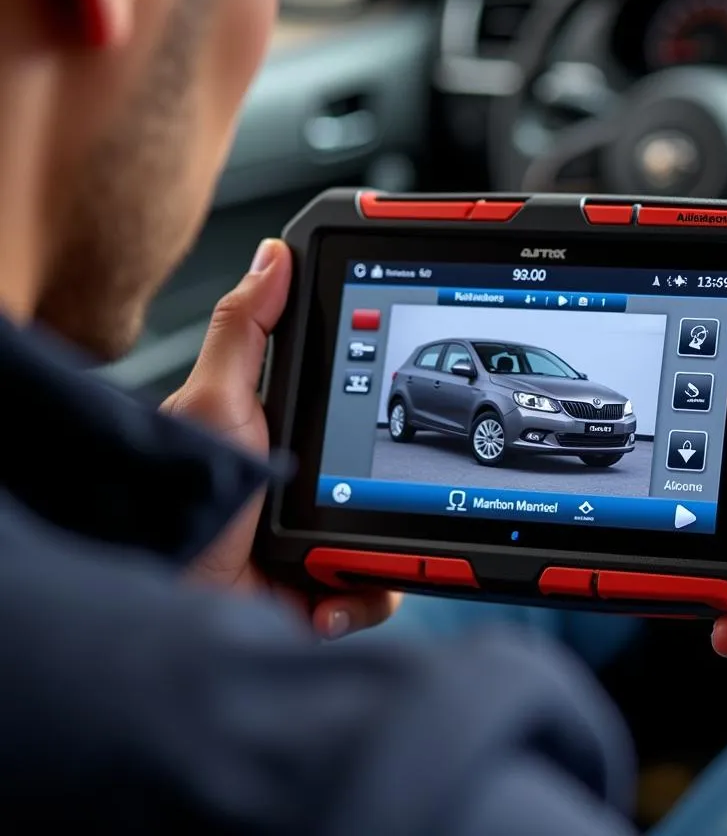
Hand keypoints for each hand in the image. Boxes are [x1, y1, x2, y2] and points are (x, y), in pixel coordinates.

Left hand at [163, 239, 400, 639]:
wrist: (177, 610)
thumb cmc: (183, 510)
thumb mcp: (214, 404)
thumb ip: (243, 330)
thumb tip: (273, 256)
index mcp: (293, 430)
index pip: (356, 395)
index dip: (386, 387)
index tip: (408, 376)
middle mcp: (315, 478)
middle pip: (389, 463)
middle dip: (389, 483)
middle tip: (367, 490)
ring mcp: (326, 532)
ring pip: (398, 527)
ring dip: (377, 551)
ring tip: (333, 559)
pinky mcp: (331, 584)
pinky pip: (382, 586)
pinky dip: (360, 597)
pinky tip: (323, 598)